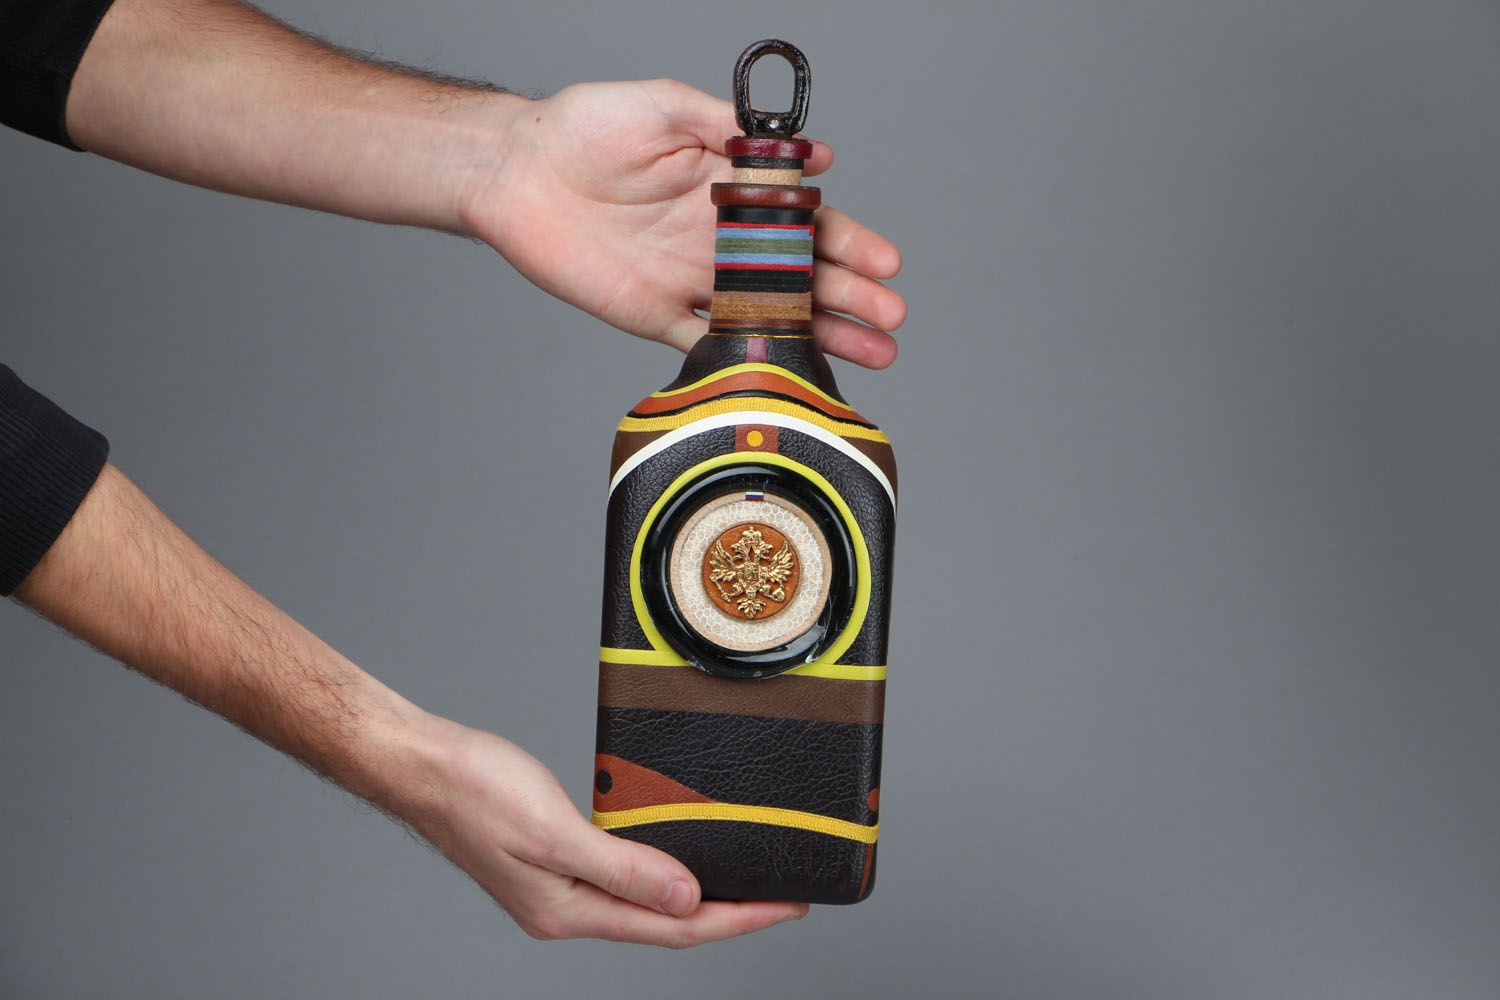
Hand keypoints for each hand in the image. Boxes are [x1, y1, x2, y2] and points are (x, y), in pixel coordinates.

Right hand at [407, 715, 808, 945]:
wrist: (422, 765)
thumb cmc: (474, 791)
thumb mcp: (554, 832)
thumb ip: (623, 870)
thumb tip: (687, 900)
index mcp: (568, 914)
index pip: (673, 929)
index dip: (738, 918)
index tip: (787, 904)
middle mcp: (568, 911)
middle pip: (667, 923)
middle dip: (730, 912)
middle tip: (784, 894)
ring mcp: (561, 888)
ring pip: (647, 902)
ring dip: (697, 893)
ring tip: (746, 878)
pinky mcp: (556, 861)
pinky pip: (625, 875)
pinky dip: (662, 869)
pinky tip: (680, 853)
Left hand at [463, 79, 905, 368]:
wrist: (517, 170)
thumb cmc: (587, 126)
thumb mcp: (667, 106)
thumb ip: (733, 130)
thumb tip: (816, 152)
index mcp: (730, 191)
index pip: (804, 220)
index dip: (847, 241)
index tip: (885, 261)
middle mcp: (719, 239)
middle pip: (799, 274)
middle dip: (850, 296)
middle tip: (890, 318)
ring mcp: (690, 280)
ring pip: (769, 314)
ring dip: (820, 334)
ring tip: (870, 355)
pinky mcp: (654, 314)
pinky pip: (708, 344)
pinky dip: (746, 360)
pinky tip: (788, 373)